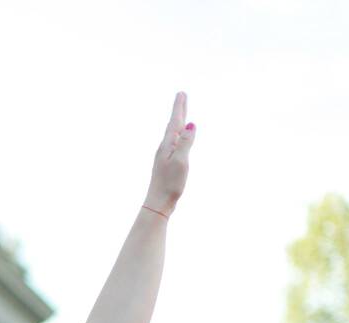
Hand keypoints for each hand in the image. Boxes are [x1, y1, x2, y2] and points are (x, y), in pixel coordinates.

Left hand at [143, 92, 195, 215]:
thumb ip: (186, 142)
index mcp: (168, 145)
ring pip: (173, 133)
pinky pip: (174, 143)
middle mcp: (165, 148)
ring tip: (181, 112)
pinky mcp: (167, 164)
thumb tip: (190, 124)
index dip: (179, 107)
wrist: (158, 202)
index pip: (175, 122)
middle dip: (178, 110)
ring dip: (178, 121)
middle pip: (173, 125)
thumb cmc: (170, 184)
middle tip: (181, 96)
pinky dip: (178, 135)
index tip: (181, 93)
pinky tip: (178, 138)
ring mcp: (165, 156)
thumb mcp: (181, 161)